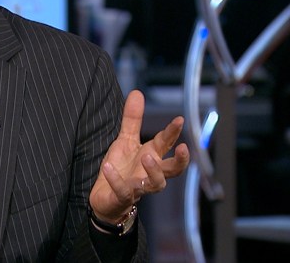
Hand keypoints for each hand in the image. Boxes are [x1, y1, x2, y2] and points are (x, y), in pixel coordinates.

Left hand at [89, 90, 189, 222]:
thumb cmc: (121, 168)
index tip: (179, 119)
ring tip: (146, 157)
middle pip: (173, 170)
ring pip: (155, 184)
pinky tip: (108, 166)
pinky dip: (116, 180)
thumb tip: (137, 92)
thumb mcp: (125, 140)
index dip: (173, 132)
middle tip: (183, 148)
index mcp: (152, 156)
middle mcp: (149, 173)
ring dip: (154, 171)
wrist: (106, 197)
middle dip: (180, 160)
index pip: (166, 144)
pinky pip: (123, 190)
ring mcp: (138, 186)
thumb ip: (132, 119)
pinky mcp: (123, 197)